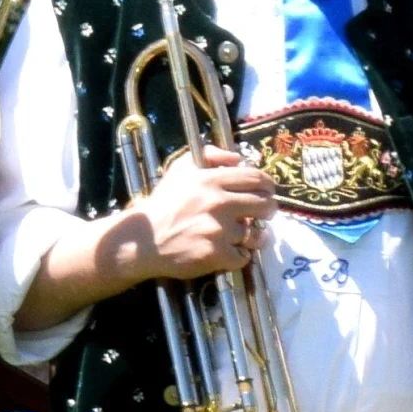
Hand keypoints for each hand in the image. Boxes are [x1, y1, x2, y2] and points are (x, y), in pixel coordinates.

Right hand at [124, 144, 278, 284]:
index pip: (256, 178)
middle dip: (269, 210)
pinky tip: (230, 251)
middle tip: (264, 214)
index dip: (268, 185)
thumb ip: (211, 155)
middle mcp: (218, 203)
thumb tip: (238, 158)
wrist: (143, 239)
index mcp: (212, 180)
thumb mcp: (181, 167)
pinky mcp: (216, 254)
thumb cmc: (164, 203)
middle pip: (264, 205)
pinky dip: (239, 256)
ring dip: (255, 236)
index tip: (268, 191)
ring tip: (248, 236)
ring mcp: (218, 230)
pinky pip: (243, 256)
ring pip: (256, 234)